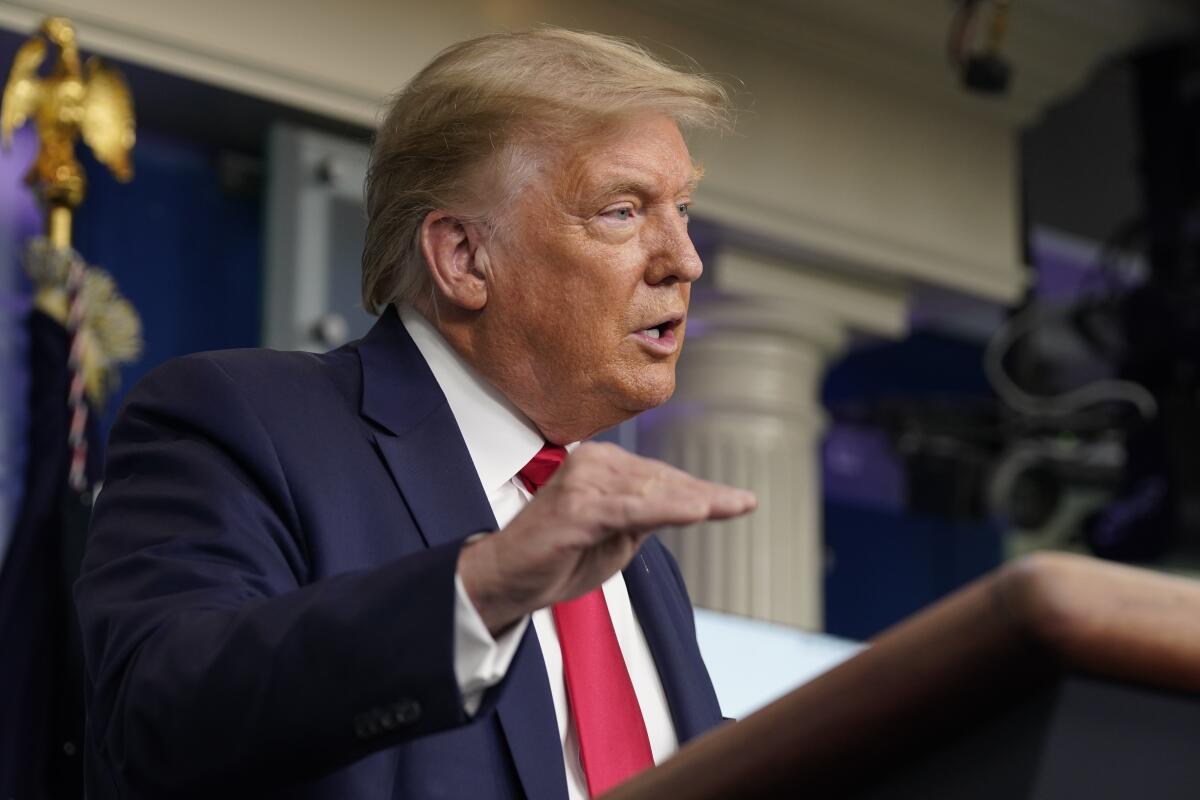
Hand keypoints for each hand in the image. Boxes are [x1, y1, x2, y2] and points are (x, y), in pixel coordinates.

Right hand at [457, 442, 756, 635]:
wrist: (507, 578)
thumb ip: (647, 517)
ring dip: (694, 500)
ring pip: (652, 492)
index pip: (661, 478)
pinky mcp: (577, 507)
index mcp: (601, 465)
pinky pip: (631, 508)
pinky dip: (667, 509)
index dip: (700, 490)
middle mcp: (592, 463)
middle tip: (744, 503)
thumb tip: (686, 505)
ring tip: (731, 505)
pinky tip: (698, 512)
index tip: (737, 500)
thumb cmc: (558, 557)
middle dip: (706, 495)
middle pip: (662, 480)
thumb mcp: (616, 536)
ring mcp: (583, 482)